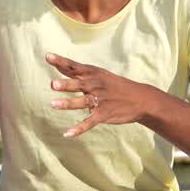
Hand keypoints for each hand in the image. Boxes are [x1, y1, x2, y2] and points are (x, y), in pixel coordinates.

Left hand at [45, 52, 160, 137]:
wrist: (141, 99)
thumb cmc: (114, 85)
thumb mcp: (98, 74)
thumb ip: (77, 72)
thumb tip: (57, 64)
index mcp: (93, 74)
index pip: (74, 66)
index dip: (61, 61)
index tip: (48, 56)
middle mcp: (95, 85)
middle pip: (78, 83)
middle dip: (66, 84)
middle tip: (52, 84)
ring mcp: (100, 100)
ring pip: (82, 102)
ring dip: (68, 103)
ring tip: (53, 104)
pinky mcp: (104, 114)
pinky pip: (90, 122)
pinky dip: (79, 128)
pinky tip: (67, 134)